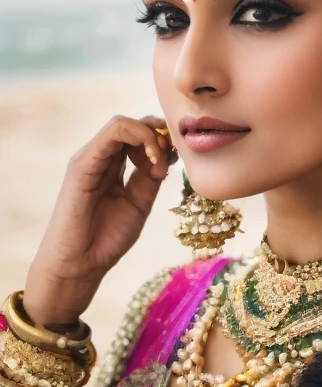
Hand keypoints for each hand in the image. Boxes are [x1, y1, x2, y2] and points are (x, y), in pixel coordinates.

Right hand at [23, 114, 175, 326]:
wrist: (81, 262)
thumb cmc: (107, 237)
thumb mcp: (139, 202)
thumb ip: (150, 177)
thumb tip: (166, 156)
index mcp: (113, 166)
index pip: (139, 136)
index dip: (162, 140)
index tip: (176, 161)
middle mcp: (100, 157)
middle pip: (132, 125)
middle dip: (159, 134)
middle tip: (172, 158)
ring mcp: (90, 158)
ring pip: (123, 124)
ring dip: (151, 136)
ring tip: (161, 162)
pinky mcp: (83, 164)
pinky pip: (112, 134)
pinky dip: (139, 139)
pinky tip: (152, 160)